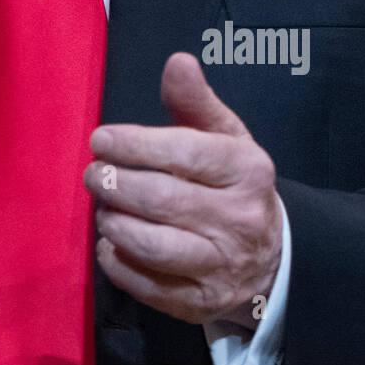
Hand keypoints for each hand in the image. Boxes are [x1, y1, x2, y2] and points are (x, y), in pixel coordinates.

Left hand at [84, 51, 282, 328]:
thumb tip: (177, 61)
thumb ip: (195, 101)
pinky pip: (149, 287)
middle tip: (93, 174)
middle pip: (163, 200)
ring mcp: (222, 266)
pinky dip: (118, 264)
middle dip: (116, 184)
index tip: (100, 139)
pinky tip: (109, 244)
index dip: (135, 145)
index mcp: (247, 171)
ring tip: (103, 207)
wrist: (271, 257)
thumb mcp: (225, 137)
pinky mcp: (201, 304)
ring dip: (115, 225)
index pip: (184, 154)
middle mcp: (240, 220)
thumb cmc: (232, 184)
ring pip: (154, 247)